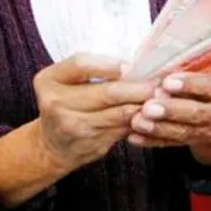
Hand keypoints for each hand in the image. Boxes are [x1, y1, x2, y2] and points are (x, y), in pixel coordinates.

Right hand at [32, 53, 156, 171]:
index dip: (109, 65)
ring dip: (145, 104)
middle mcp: (57, 104)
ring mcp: (75, 127)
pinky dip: (141, 120)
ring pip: (120, 113)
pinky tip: (153, 114)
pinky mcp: (93, 144)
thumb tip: (133, 65)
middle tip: (159, 82)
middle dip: (138, 87)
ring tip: (162, 95)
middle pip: (107, 92)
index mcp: (49, 81)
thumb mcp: (65, 80)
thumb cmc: (65, 103)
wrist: (53, 146)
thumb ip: (89, 68)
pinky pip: (124, 129)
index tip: (129, 65)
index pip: (81, 65)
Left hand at [129, 72, 210, 164]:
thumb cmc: (204, 87)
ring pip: (184, 132)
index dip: (189, 84)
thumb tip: (156, 70)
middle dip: (171, 110)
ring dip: (158, 128)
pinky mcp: (193, 145)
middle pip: (197, 113)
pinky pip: (171, 144)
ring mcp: (209, 132)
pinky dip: (152, 141)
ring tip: (137, 122)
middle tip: (148, 107)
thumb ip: (186, 73)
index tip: (166, 82)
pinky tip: (134, 137)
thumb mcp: (204, 76)